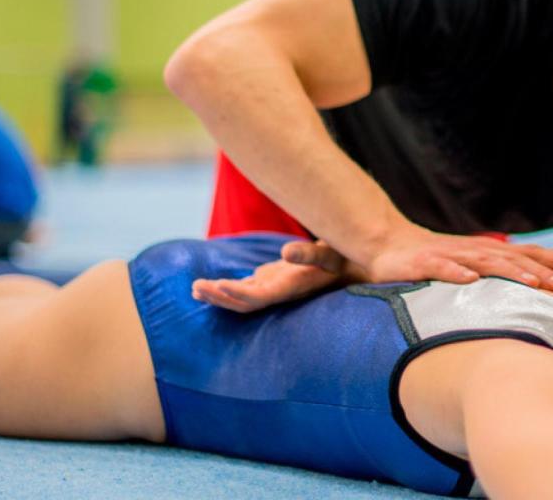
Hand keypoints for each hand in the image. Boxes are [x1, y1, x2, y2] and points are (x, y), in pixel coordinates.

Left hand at [192, 240, 361, 311]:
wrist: (357, 266)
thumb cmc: (347, 259)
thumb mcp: (333, 252)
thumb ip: (312, 253)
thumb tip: (286, 250)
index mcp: (293, 288)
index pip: (260, 297)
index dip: (237, 294)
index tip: (217, 285)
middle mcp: (282, 292)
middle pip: (244, 302)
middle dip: (219, 296)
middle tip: (196, 287)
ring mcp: (277, 287)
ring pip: (242, 296)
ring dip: (218, 294)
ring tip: (195, 289)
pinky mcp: (275, 280)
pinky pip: (247, 288)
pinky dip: (227, 287)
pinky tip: (209, 286)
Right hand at [361, 226, 552, 289]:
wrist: (386, 243)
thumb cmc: (430, 258)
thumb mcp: (466, 264)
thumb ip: (493, 271)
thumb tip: (529, 284)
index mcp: (483, 251)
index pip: (523, 253)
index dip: (549, 259)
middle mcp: (471, 251)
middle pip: (511, 257)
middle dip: (539, 268)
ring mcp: (448, 256)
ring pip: (483, 263)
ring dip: (509, 272)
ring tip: (532, 282)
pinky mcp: (422, 264)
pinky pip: (441, 268)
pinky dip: (456, 273)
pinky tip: (470, 281)